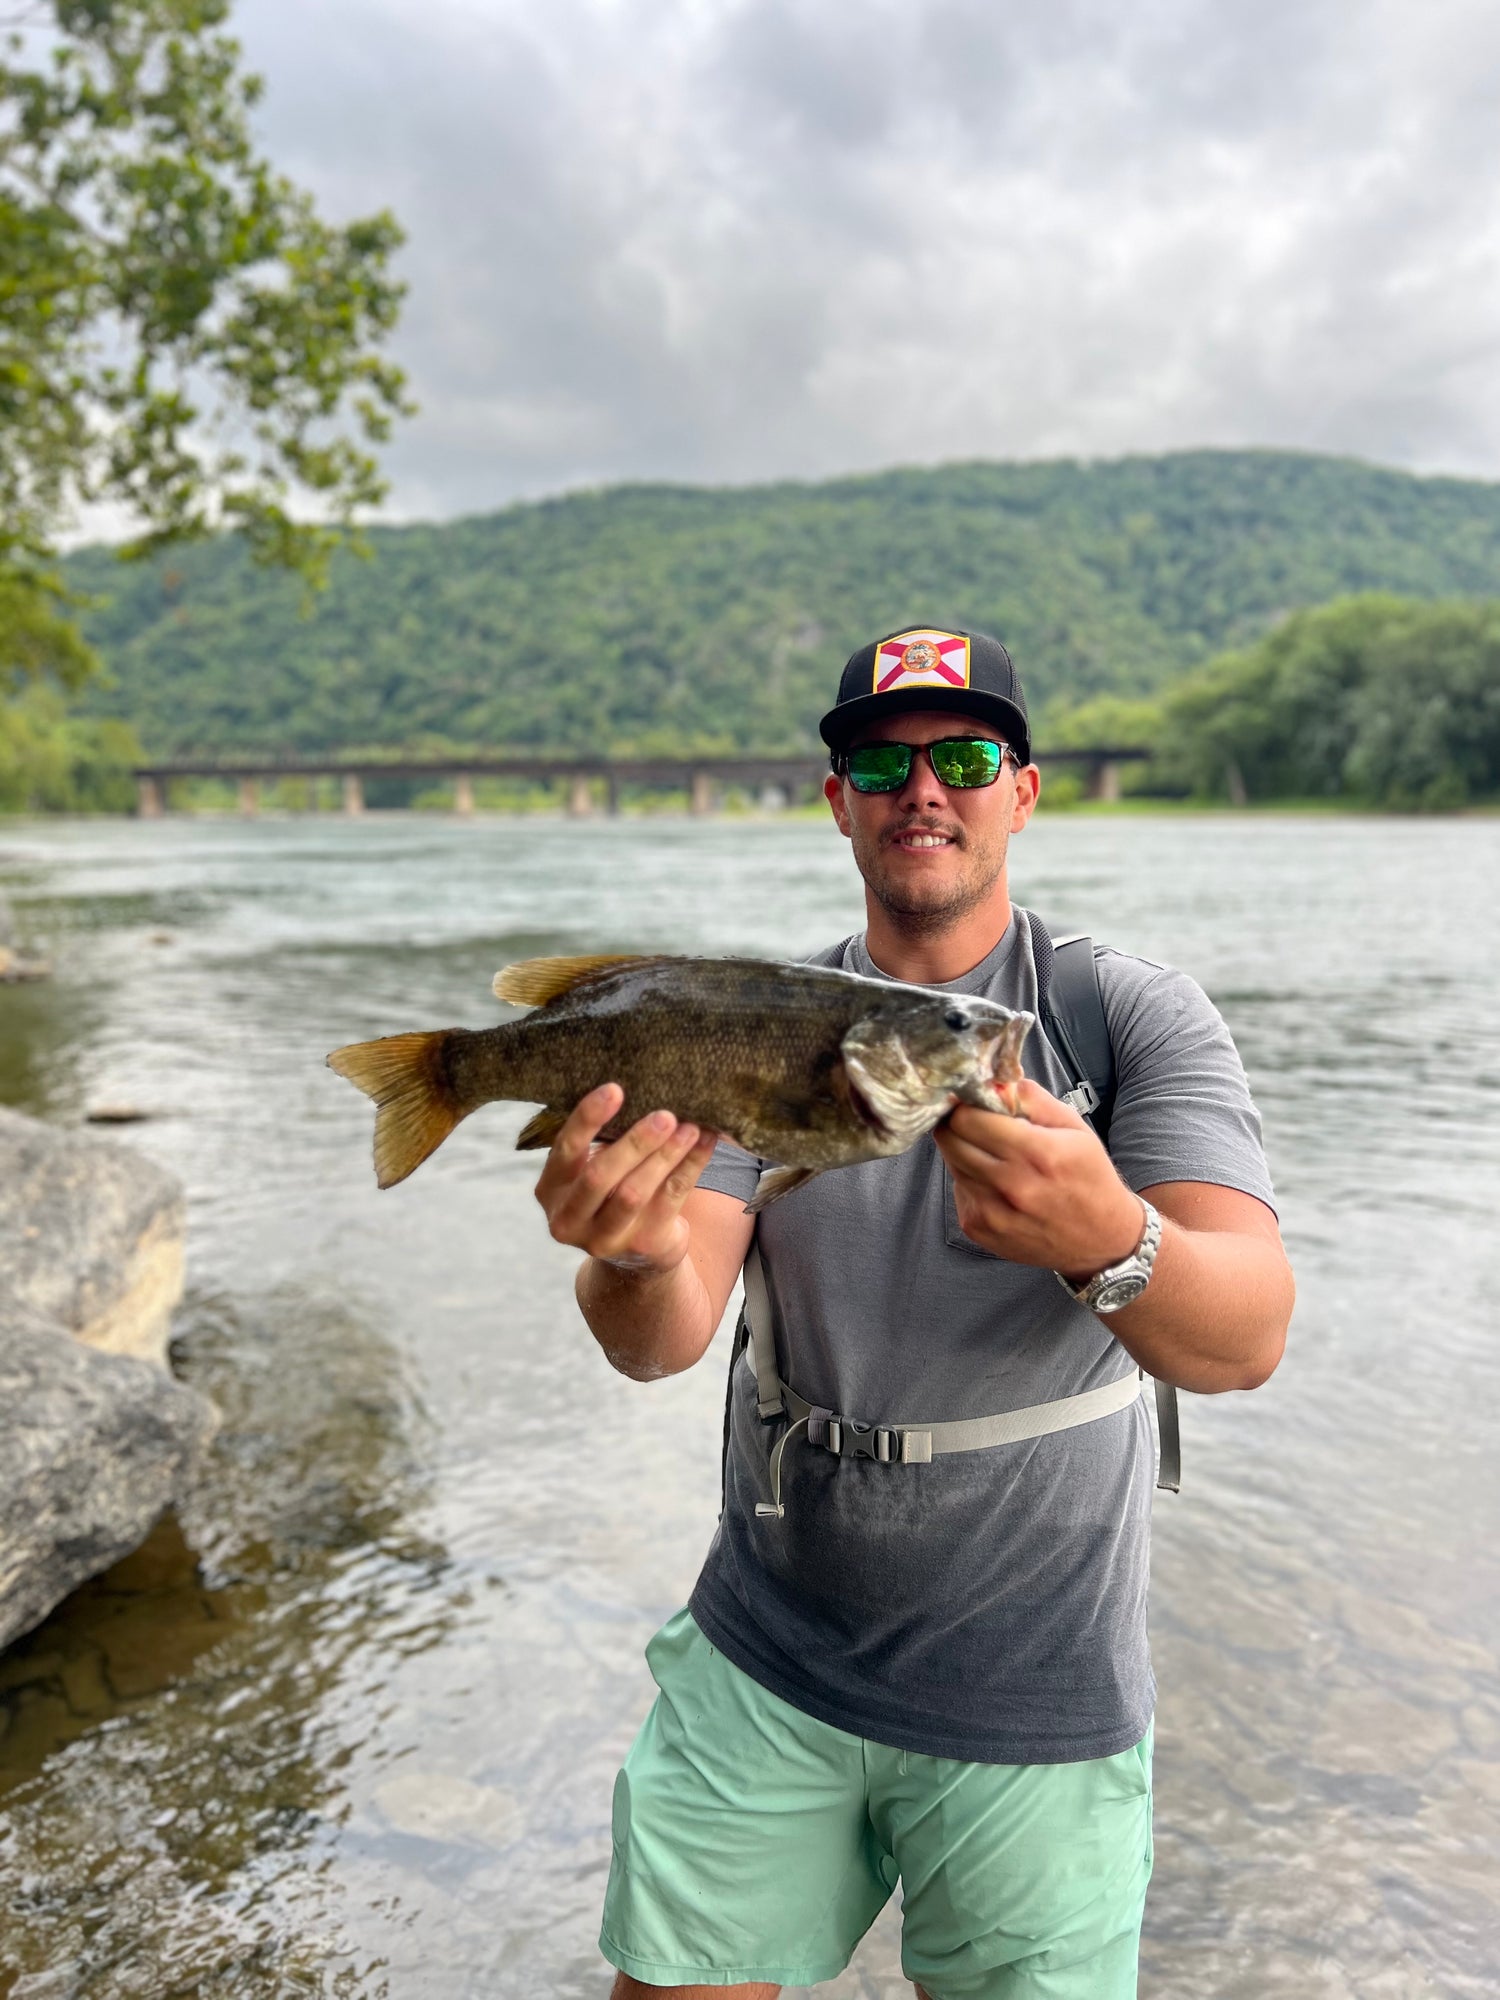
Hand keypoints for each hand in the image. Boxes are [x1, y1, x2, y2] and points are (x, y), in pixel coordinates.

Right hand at [533, 1083, 719, 1273]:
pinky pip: (669, 1201)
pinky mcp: (642, 1246)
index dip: (588, 1119)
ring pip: (635, 1193)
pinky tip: (705, 1144)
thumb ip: (607, 1137)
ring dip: (666, 1156)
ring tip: (690, 1128)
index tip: (615, 1089)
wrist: (635, 1250)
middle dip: (635, 1143)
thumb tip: (647, 1086)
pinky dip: (690, 1168)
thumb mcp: (597, 1165)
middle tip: (665, 1115)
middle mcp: (569, 1219)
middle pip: (599, 1177)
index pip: (565, 1149)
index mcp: (551, 1189)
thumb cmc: (613, 1188)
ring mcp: (604, 1239)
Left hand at [934, 1078, 1144, 1280]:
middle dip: (958, 1124)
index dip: (968, 1105)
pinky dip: (970, 1180)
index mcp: (1037, 1153)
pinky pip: (958, 1190)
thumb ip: (1032, 1099)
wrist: (1101, 1241)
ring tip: (994, 1155)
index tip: (975, 1102)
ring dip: (965, 1152)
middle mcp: (1011, 1185)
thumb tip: (994, 1081)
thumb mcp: (1075, 1128)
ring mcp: (991, 1212)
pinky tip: (997, 1183)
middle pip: (949, 1139)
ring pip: (951, 1163)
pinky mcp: (979, 1229)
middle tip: (976, 1123)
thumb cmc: (1090, 1178)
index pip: (968, 1118)